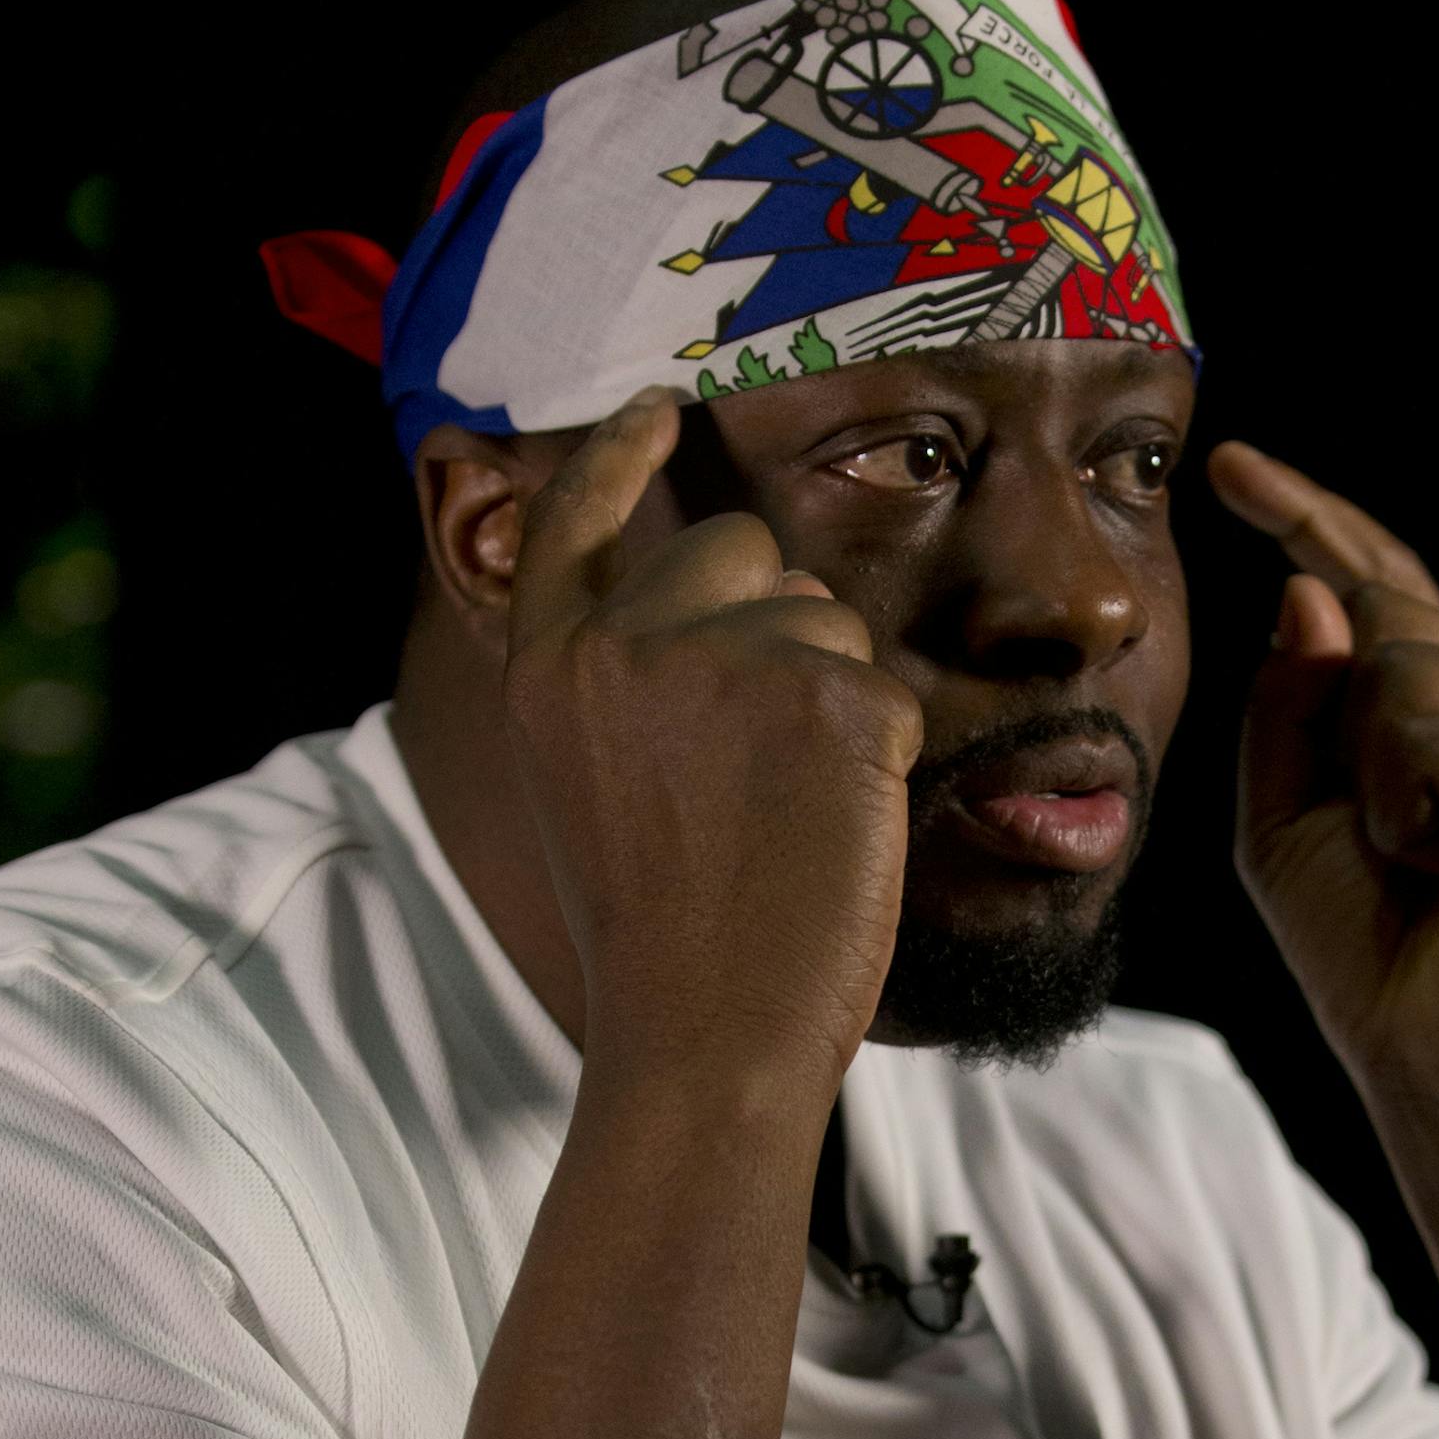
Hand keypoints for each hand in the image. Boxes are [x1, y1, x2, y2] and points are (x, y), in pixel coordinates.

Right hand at [502, 389, 925, 1099]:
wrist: (704, 1033)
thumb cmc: (664, 934)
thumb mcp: (595, 783)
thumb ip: (630, 680)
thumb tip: (736, 604)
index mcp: (551, 666)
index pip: (577, 519)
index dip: (620, 456)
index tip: (656, 404)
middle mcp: (624, 641)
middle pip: (744, 550)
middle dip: (775, 620)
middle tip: (760, 754)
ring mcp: (724, 658)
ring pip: (828, 619)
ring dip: (831, 695)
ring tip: (785, 811)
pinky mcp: (826, 694)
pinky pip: (887, 691)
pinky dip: (880, 758)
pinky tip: (830, 829)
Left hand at [1206, 441, 1438, 1109]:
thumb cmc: (1368, 960)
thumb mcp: (1284, 824)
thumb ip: (1290, 710)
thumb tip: (1306, 592)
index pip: (1374, 587)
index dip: (1305, 517)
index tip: (1231, 462)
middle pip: (1378, 616)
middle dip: (1338, 720)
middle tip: (1387, 852)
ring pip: (1396, 659)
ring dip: (1366, 777)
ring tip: (1420, 865)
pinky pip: (1426, 721)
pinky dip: (1399, 802)